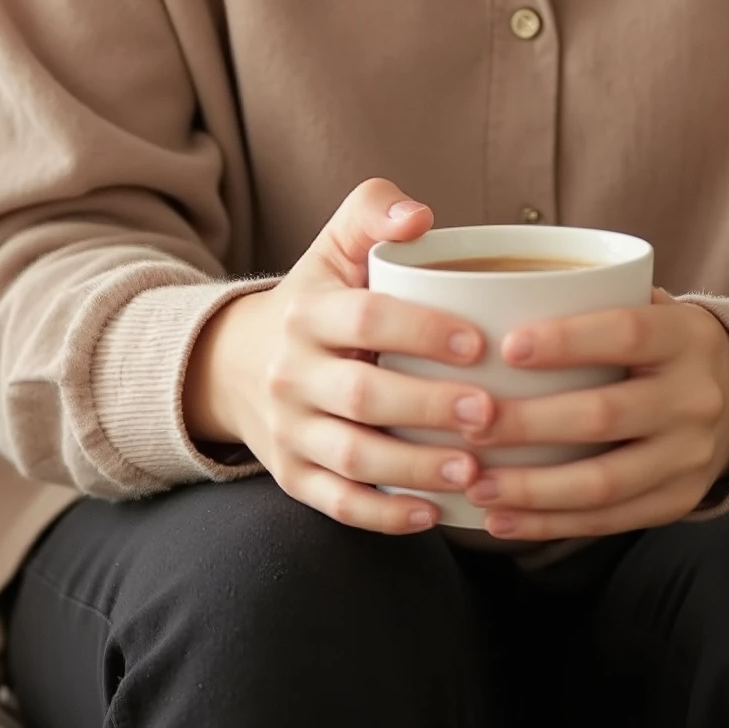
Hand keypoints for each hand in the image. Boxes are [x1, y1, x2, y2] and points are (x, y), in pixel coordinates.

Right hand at [183, 180, 514, 536]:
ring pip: (353, 458)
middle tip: (491, 413)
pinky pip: (337, 504)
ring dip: (416, 469)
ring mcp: (290, 431)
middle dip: (429, 407)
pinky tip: (433, 515)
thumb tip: (420, 216)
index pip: (364, 319)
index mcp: (308, 313)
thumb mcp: (334, 247)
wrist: (236, 364)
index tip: (478, 343)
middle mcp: (292, 374)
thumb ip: (372, 211)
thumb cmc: (317, 301)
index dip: (422, 331)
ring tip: (474, 470)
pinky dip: (384, 516)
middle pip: (362, 396)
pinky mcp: (293, 477)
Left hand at [461, 290, 728, 545]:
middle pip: (605, 416)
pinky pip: (609, 521)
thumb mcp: (651, 308)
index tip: (507, 347)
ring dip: (532, 489)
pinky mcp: (678, 501)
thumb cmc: (664, 346)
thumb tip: (495, 296)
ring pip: (604, 482)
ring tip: (477, 485)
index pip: (626, 334)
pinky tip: (502, 520)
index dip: (567, 340)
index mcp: (684, 337)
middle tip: (470, 425)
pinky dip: (550, 524)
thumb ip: (594, 302)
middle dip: (530, 425)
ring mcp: (689, 456)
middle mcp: (693, 399)